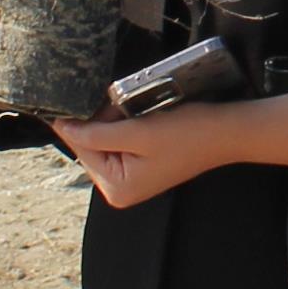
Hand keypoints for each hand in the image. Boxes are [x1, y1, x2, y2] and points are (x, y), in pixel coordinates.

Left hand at [50, 107, 240, 211]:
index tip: (95, 98)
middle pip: (90, 146)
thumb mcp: (138, 132)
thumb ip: (95, 134)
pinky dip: (123, 125)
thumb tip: (62, 127)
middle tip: (123, 102)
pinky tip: (139, 114)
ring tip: (135, 108)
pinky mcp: (139, 167)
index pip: (81, 148)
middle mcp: (119, 190)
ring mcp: (130, 180)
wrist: (225, 133)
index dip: (83, 120)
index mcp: (116, 189)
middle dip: (101, 120)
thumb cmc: (188, 134)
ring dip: (113, 120)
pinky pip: (118, 141)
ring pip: (103, 140)